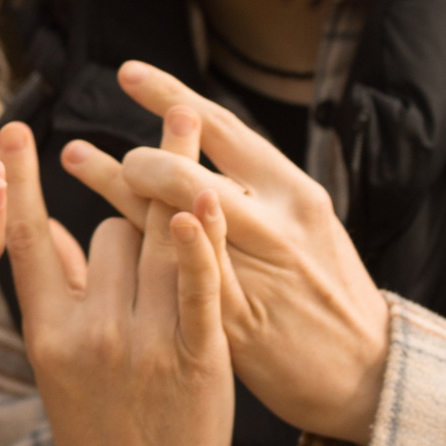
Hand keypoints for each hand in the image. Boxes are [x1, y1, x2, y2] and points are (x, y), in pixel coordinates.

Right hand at [0, 121, 234, 445]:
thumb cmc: (99, 431)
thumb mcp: (58, 365)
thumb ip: (54, 290)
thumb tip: (39, 222)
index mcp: (47, 335)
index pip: (25, 242)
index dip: (14, 184)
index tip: (9, 131)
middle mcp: (89, 336)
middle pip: (115, 230)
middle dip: (135, 218)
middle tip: (154, 223)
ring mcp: (144, 349)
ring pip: (158, 241)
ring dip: (174, 213)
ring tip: (186, 134)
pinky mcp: (198, 362)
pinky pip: (201, 286)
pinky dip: (204, 242)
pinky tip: (207, 200)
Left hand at [66, 62, 389, 443]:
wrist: (369, 371)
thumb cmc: (329, 294)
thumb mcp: (307, 228)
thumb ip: (255, 193)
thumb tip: (200, 154)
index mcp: (295, 192)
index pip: (226, 130)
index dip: (172, 98)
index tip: (128, 74)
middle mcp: (277, 223)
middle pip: (189, 174)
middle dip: (134, 156)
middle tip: (86, 147)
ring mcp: (257, 273)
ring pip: (174, 222)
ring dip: (119, 189)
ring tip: (76, 160)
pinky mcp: (236, 322)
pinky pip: (177, 280)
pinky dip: (140, 253)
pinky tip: (108, 234)